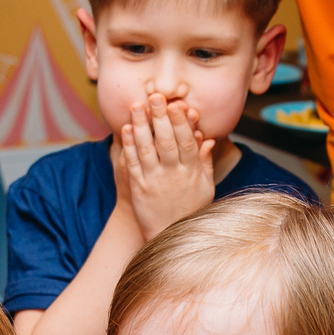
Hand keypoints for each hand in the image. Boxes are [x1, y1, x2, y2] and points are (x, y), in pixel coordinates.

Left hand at [115, 91, 215, 240]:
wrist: (169, 238)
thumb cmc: (190, 211)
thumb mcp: (205, 189)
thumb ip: (204, 163)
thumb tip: (207, 139)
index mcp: (192, 173)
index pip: (187, 142)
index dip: (181, 122)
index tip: (177, 105)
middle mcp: (173, 175)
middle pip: (166, 141)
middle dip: (160, 117)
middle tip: (155, 96)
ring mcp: (154, 181)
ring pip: (146, 148)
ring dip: (140, 125)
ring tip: (136, 105)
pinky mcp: (138, 187)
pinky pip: (133, 163)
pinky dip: (128, 145)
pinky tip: (125, 129)